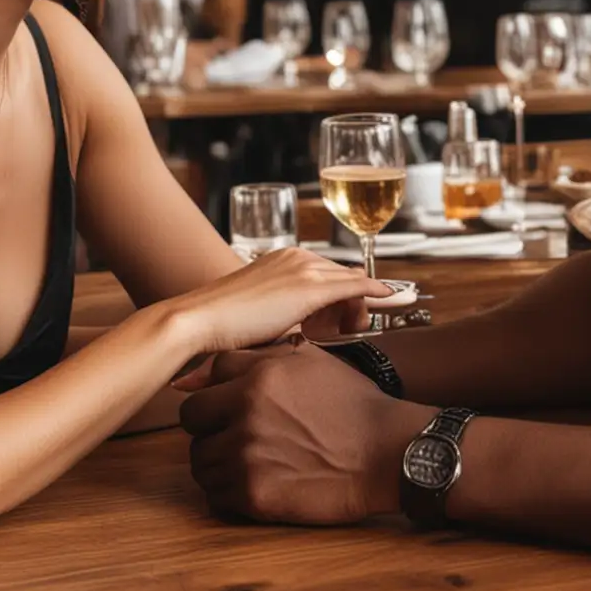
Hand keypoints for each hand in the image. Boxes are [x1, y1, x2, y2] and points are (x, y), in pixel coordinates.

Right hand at [173, 248, 391, 358]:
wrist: (197, 322)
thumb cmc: (220, 327)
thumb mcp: (258, 317)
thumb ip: (282, 317)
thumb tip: (303, 333)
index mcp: (283, 260)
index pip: (327, 276)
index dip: (339, 302)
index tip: (339, 325)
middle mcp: (296, 257)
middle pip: (342, 279)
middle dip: (352, 305)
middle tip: (348, 331)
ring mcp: (304, 269)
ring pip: (350, 284)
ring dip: (358, 308)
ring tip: (350, 331)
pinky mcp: (309, 287)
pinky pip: (355, 286)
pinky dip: (376, 292)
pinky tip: (393, 299)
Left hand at [179, 344, 424, 524]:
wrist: (384, 450)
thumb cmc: (348, 400)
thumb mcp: (306, 360)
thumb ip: (253, 358)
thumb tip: (204, 368)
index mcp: (256, 378)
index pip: (201, 385)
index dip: (212, 397)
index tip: (225, 407)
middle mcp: (246, 414)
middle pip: (191, 422)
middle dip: (208, 427)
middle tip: (232, 433)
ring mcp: (248, 458)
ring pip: (200, 461)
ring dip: (216, 461)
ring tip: (246, 459)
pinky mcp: (255, 496)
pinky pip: (216, 495)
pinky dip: (228, 491)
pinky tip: (254, 481)